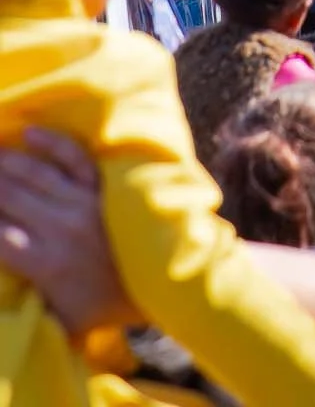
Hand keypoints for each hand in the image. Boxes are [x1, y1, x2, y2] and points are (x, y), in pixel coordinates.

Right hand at [0, 130, 136, 334]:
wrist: (161, 280)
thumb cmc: (104, 306)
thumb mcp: (60, 320)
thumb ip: (27, 306)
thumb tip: (5, 289)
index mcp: (48, 263)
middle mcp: (62, 226)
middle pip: (10, 197)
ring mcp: (85, 201)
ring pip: (36, 174)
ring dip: (6, 162)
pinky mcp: (103, 185)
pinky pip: (75, 156)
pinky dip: (52, 142)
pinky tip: (30, 131)